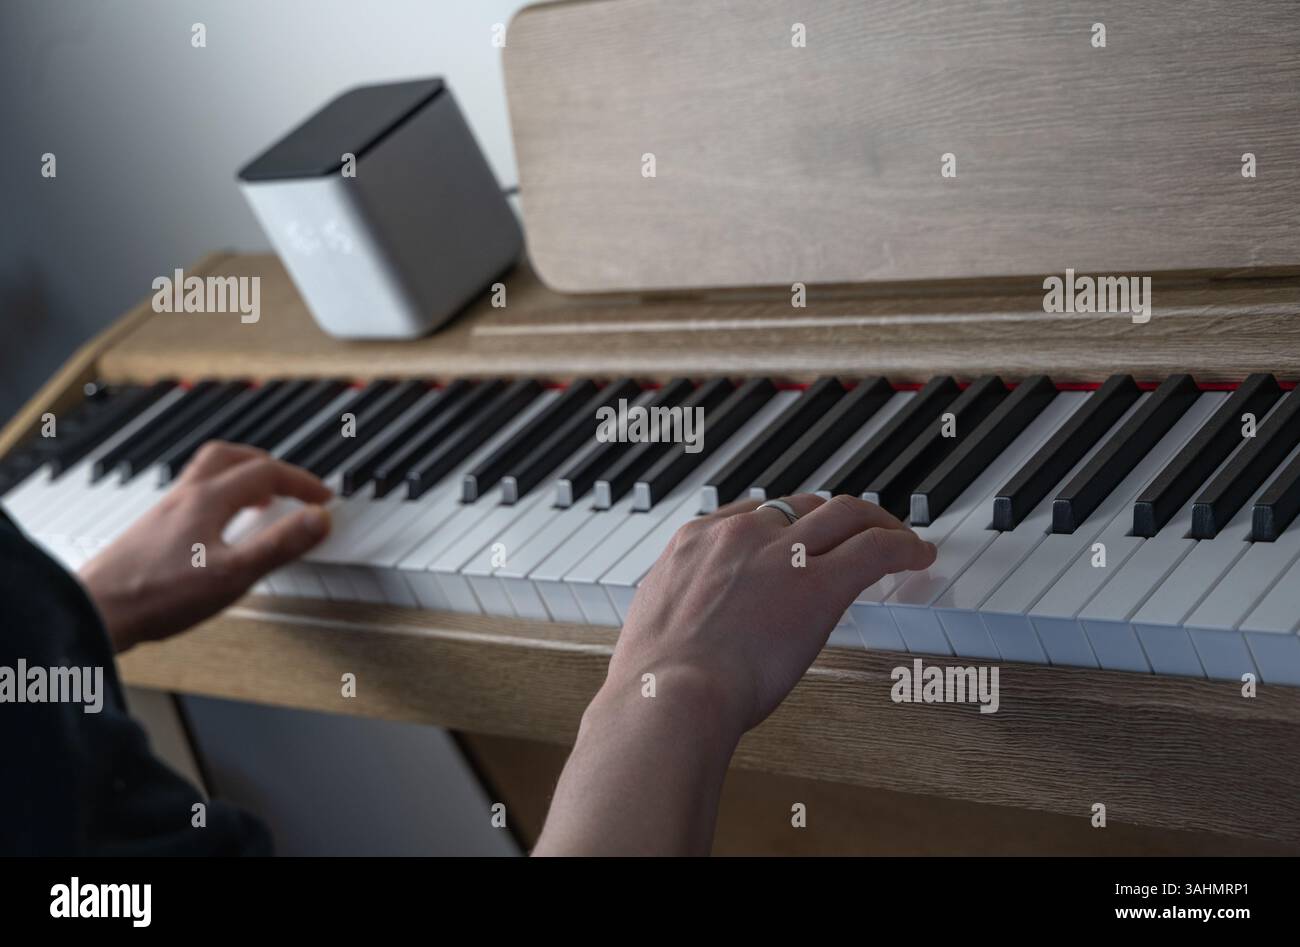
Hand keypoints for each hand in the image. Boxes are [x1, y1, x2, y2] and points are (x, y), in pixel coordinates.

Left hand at [78, 441, 332, 652]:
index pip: (265, 473)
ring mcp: (164, 512)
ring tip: (258, 501)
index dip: (301, 482)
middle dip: (266, 465)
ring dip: (239, 478)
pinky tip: (218, 528)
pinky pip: (191, 497)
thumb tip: (319, 519)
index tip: (322, 498)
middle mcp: (184, 497)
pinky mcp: (151, 530)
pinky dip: (217, 498)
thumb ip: (280, 545)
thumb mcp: (234, 574)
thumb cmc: (158, 595)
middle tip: (289, 484)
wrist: (96, 610)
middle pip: (229, 458)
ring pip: (206, 474)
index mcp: (208, 500)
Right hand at [607, 493, 935, 737]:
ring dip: (875, 521)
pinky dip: (904, 545)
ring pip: (844, 513)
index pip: (752, 513)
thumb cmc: (656, 681)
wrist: (669, 695)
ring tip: (896, 535)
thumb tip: (685, 630)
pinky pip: (875, 548)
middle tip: (852, 530)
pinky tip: (918, 555)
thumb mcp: (656, 624)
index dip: (785, 522)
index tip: (800, 536)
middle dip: (832, 515)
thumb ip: (680, 610)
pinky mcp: (820, 583)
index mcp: (695, 540)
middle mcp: (740, 533)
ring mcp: (783, 554)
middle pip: (801, 504)